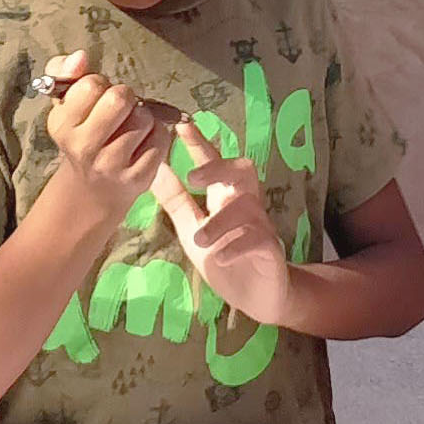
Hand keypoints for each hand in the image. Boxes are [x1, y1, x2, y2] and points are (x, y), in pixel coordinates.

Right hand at [40, 50, 172, 218]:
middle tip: (120, 108)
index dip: (100, 84)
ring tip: (131, 124)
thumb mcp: (65, 105)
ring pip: (144, 118)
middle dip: (125, 96)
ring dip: (143, 115)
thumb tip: (79, 57)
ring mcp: (112, 165)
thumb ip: (65, 73)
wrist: (91, 189)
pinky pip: (161, 138)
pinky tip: (144, 140)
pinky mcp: (138, 178)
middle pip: (120, 99)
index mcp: (61, 125)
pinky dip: (158, 133)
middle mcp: (83, 148)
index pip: (91, 85)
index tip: (97, 97)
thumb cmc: (81, 134)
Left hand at [151, 126, 291, 325]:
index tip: (181, 125)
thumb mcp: (192, 228)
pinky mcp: (270, 250)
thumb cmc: (223, 257)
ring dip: (221, 221)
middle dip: (220, 167)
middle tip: (194, 177)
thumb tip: (153, 167)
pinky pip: (259, 240)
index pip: (213, 162)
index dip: (199, 143)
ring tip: (199, 239)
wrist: (256, 298)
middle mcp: (245, 205)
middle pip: (242, 170)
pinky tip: (220, 257)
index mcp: (224, 196)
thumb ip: (175, 200)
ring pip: (248, 208)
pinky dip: (238, 246)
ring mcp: (261, 226)